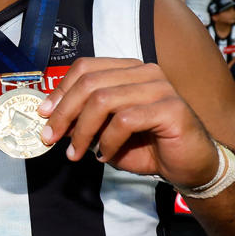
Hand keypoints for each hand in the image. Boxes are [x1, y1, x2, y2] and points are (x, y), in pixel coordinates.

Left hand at [37, 58, 218, 188]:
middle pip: (89, 82)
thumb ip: (83, 120)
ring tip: (75, 153)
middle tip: (50, 137)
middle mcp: (145, 72)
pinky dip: (108, 141)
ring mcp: (160, 87)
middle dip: (63, 112)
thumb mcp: (107, 132)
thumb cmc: (148, 147)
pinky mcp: (171, 108)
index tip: (43, 114)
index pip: (85, 68)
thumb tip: (50, 117)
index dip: (60, 90)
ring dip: (82, 131)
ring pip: (103, 100)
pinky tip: (105, 155)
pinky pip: (124, 120)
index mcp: (129, 70)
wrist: (191, 168)